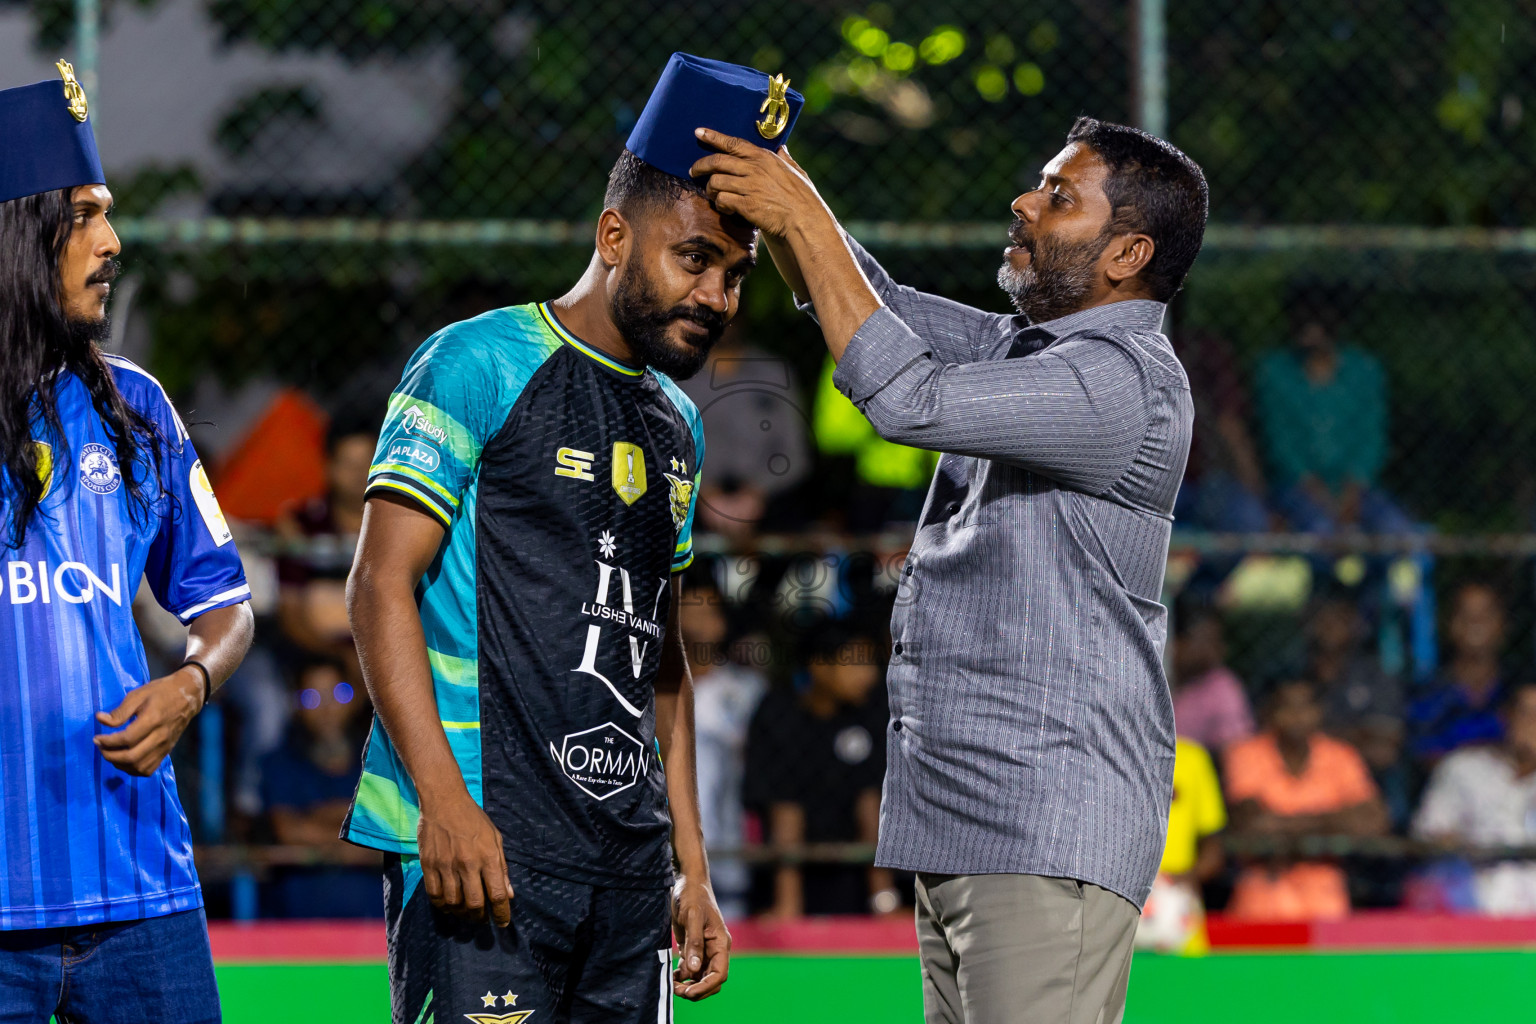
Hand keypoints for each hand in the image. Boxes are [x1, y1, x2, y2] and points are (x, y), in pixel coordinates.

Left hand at [93, 666, 203, 775]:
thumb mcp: (138, 695)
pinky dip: (133, 769)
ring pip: (139, 767)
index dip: (107, 741)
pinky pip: (149, 769)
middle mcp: (160, 736)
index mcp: (153, 719)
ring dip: (120, 765)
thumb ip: (120, 711)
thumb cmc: (161, 692)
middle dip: (110, 755)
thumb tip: (100, 720)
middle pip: (132, 757)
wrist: (189, 695)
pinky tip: (125, 761)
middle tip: (100, 747)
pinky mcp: (167, 751)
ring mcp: (165, 746)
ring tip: (111, 754)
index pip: (126, 739)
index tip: (97, 738)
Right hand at [417, 790, 512, 926]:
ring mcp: (446, 865)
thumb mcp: (495, 838)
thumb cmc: (474, 819)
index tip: (502, 923)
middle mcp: (467, 864)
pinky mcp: (429, 865)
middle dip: (480, 917)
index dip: (502, 913)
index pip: (497, 894)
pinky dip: (442, 906)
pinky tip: (448, 906)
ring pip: (453, 903)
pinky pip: (434, 895)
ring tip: (465, 913)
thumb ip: (502, 867)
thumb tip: (508, 894)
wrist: (444, 801)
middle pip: (474, 904)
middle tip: (482, 918)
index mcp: (488, 857)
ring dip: (461, 914)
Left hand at [671, 876, 729, 999]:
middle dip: (697, 990)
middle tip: (677, 991)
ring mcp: (704, 949)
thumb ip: (694, 943)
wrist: (687, 881)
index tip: (689, 992)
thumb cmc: (693, 895)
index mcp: (721, 943)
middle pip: (711, 980)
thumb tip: (694, 969)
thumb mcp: (692, 917)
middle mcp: (715, 949)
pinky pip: (690, 969)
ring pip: (700, 977)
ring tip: (672, 984)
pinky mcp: (692, 947)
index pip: (719, 974)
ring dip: (688, 985)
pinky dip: (682, 976)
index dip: (706, 987)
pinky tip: (672, 975)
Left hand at [690, 129, 825, 238]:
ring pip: (716, 182)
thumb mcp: (797, 172)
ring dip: (711, 190)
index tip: (698, 132)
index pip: (733, 142)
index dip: (713, 137)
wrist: (804, 220)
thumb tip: (782, 148)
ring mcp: (749, 186)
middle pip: (717, 161)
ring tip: (714, 196)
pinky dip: (720, 205)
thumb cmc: (803, 197)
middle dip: (701, 165)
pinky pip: (722, 200)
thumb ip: (785, 159)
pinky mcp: (745, 204)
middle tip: (693, 171)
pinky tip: (726, 209)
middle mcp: (754, 168)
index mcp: (764, 157)